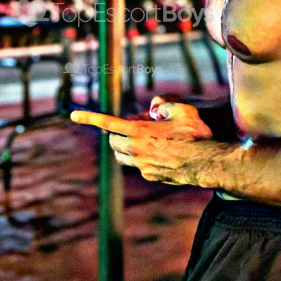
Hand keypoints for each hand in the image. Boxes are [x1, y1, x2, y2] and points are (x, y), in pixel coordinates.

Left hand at [71, 99, 216, 184]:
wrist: (206, 164)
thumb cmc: (195, 135)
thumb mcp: (183, 110)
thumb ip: (164, 104)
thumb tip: (155, 108)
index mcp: (139, 132)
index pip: (108, 123)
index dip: (90, 117)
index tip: (73, 115)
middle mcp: (136, 150)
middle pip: (113, 141)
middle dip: (117, 133)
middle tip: (138, 125)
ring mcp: (142, 166)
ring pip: (123, 155)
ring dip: (126, 146)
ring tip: (148, 138)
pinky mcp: (150, 176)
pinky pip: (138, 164)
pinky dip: (142, 156)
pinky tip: (162, 151)